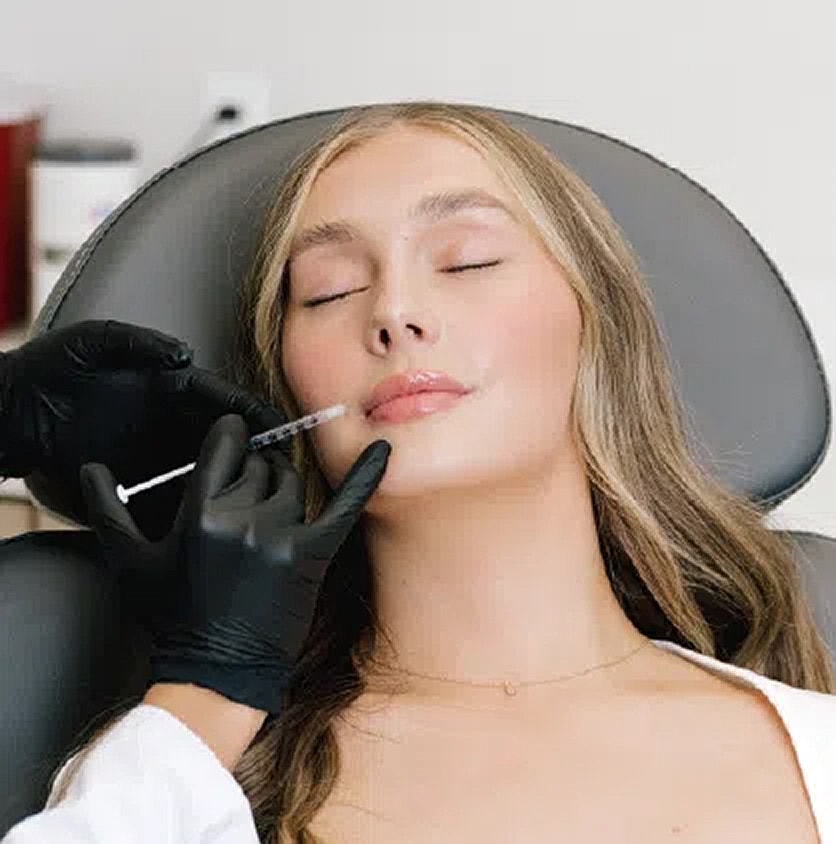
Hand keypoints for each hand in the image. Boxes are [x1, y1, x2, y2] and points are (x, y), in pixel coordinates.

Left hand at [0, 320, 282, 536]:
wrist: (4, 413)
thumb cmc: (44, 368)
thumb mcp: (89, 342)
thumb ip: (137, 341)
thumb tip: (185, 355)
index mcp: (163, 385)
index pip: (219, 397)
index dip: (251, 410)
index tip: (279, 426)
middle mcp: (165, 420)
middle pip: (222, 436)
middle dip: (254, 450)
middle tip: (281, 471)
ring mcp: (150, 452)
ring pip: (203, 468)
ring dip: (230, 481)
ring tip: (256, 499)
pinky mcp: (130, 480)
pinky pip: (169, 495)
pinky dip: (190, 506)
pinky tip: (209, 519)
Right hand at [80, 414, 390, 713]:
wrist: (215, 674)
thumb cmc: (172, 616)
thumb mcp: (130, 562)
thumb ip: (107, 509)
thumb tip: (90, 467)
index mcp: (201, 513)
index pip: (227, 443)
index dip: (229, 437)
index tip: (230, 441)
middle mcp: (244, 519)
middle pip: (261, 463)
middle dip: (251, 471)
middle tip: (241, 497)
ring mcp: (282, 537)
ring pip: (291, 482)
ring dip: (279, 487)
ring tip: (263, 515)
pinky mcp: (312, 556)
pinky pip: (344, 507)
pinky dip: (365, 477)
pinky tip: (384, 451)